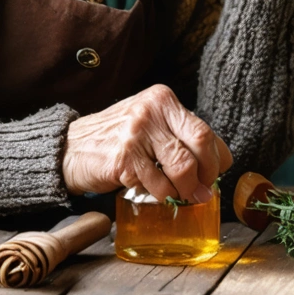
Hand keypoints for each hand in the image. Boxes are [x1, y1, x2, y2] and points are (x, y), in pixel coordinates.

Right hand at [61, 84, 232, 202]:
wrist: (71, 148)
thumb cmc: (119, 138)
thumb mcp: (152, 125)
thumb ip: (182, 135)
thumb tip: (222, 160)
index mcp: (163, 99)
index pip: (205, 130)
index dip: (215, 159)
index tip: (213, 175)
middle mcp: (152, 110)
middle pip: (199, 143)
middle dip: (206, 174)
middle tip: (202, 191)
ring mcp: (137, 133)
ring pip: (181, 168)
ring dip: (184, 190)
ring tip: (178, 195)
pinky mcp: (124, 158)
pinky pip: (157, 185)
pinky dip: (161, 195)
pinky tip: (151, 190)